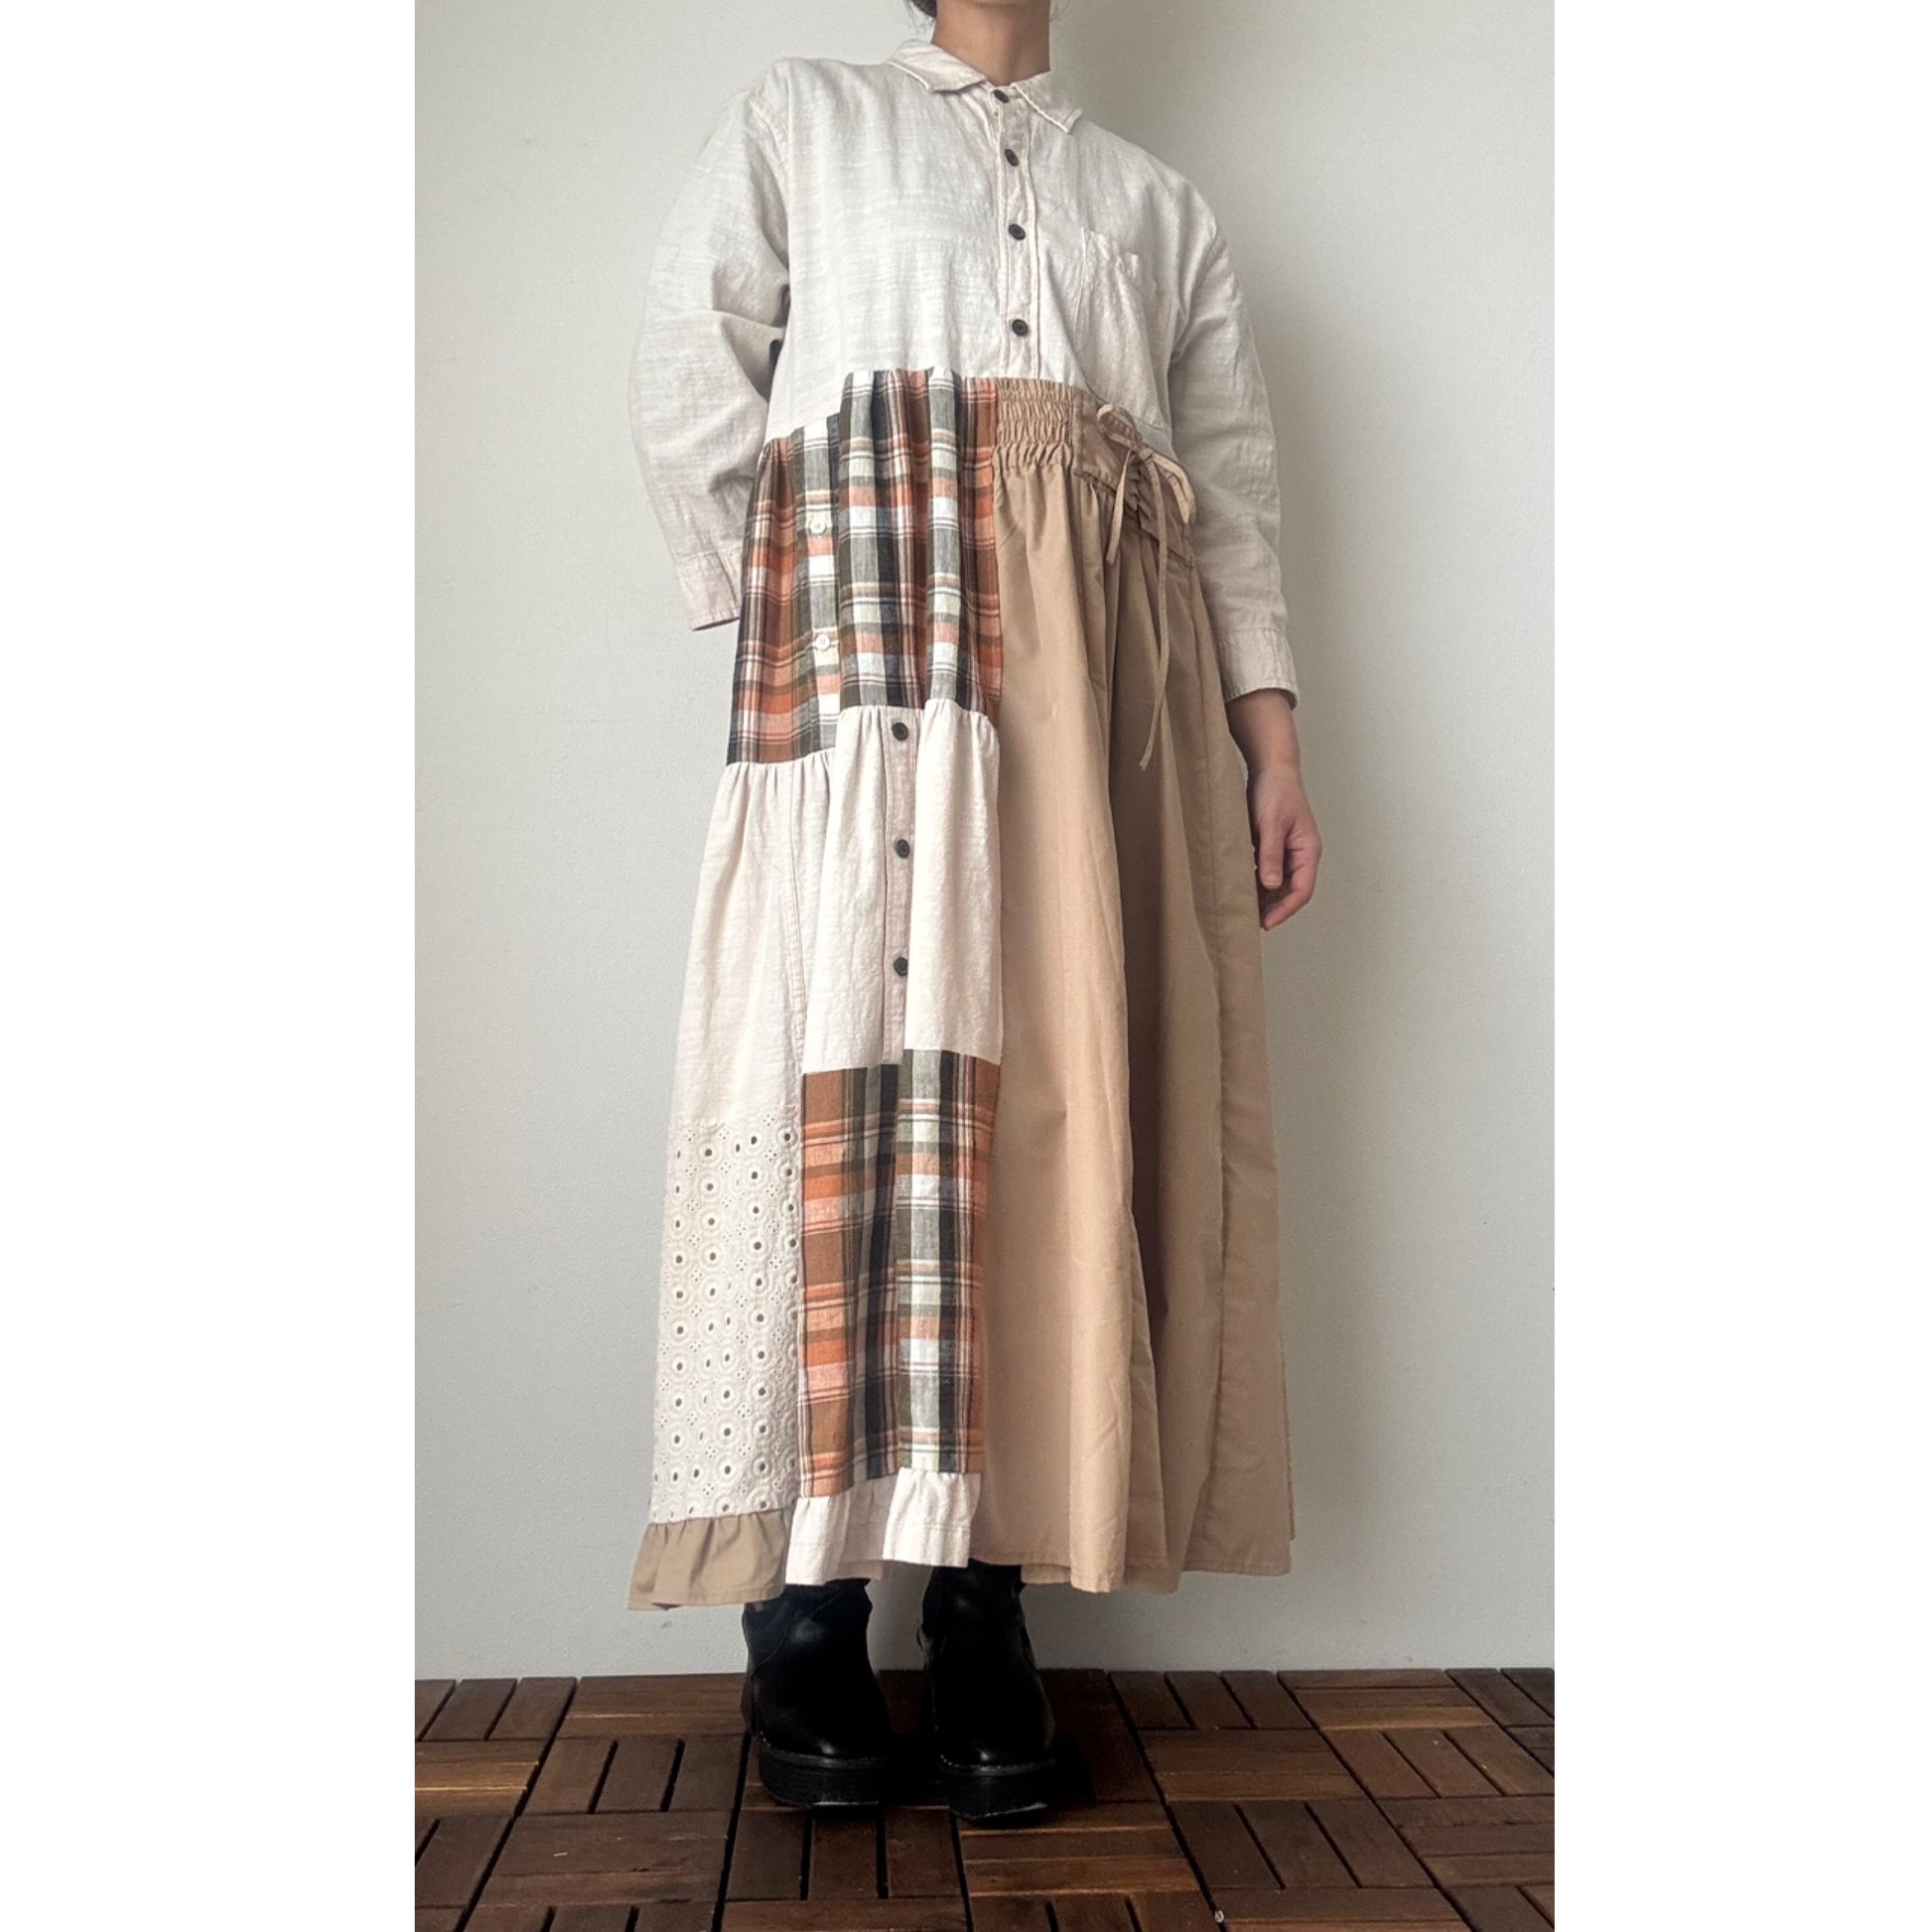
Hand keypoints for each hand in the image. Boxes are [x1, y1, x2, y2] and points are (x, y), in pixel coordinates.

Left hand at [1225, 689, 1320, 930]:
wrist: (1270, 767)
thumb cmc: (1275, 791)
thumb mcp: (1271, 825)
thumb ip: (1271, 855)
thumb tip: (1269, 885)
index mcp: (1308, 851)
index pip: (1302, 890)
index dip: (1285, 910)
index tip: (1266, 923)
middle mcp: (1301, 855)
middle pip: (1291, 892)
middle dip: (1274, 909)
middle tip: (1251, 924)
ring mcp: (1288, 851)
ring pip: (1278, 884)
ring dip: (1264, 899)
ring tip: (1245, 912)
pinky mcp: (1274, 847)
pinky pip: (1268, 872)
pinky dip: (1257, 884)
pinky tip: (1241, 890)